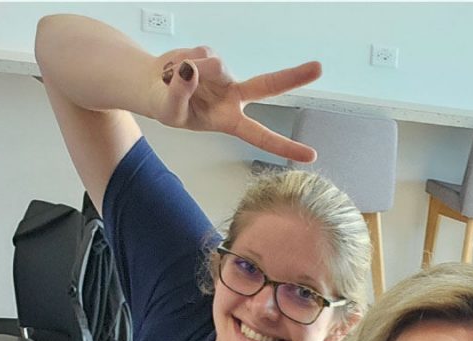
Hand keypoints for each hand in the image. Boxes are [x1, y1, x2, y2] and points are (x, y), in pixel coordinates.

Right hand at [154, 46, 322, 160]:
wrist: (152, 85)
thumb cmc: (165, 106)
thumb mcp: (169, 112)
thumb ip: (180, 94)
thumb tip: (191, 70)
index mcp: (229, 121)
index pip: (261, 136)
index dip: (285, 146)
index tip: (312, 155)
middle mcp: (233, 97)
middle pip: (266, 85)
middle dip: (293, 76)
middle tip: (319, 68)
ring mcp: (224, 75)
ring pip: (214, 64)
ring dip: (188, 70)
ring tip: (172, 79)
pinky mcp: (211, 55)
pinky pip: (198, 53)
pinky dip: (182, 61)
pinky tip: (174, 68)